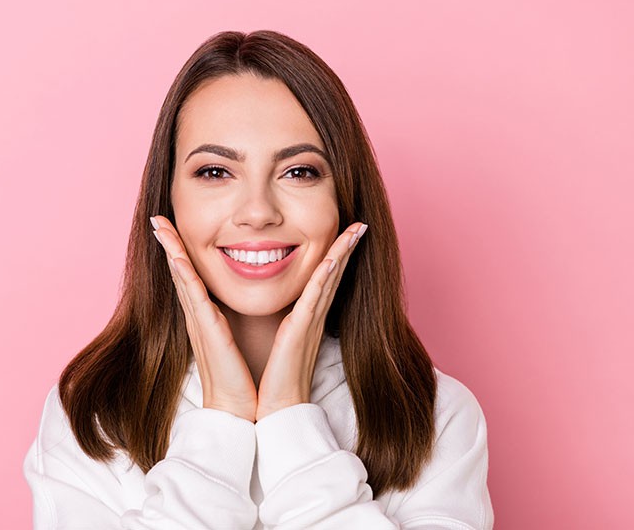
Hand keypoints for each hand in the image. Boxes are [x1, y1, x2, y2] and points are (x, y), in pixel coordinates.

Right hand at [151, 215, 257, 422]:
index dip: (180, 252)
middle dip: (169, 243)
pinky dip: (184, 275)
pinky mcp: (208, 332)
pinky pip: (194, 297)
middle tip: (156, 218)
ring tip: (160, 225)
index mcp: (208, 317)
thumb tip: (236, 308)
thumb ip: (234, 321)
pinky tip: (176, 257)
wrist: (238, 408)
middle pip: (180, 272)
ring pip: (183, 278)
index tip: (171, 228)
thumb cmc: (242, 377)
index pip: (191, 277)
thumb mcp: (237, 340)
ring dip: (171, 250)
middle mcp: (199, 317)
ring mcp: (201, 323)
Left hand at [256, 222, 367, 420]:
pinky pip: (314, 298)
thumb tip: (281, 314)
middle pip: (334, 275)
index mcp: (305, 318)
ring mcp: (310, 322)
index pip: (324, 280)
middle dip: (346, 248)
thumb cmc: (273, 379)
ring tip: (355, 230)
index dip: (336, 256)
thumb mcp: (278, 342)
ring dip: (342, 253)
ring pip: (330, 280)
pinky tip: (332, 258)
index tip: (345, 234)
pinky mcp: (301, 330)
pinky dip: (325, 277)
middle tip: (360, 224)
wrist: (273, 408)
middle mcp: (312, 317)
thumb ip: (283, 324)